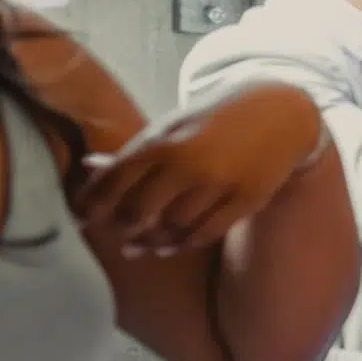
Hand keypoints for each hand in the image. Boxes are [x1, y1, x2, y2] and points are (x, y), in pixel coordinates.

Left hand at [74, 81, 323, 257]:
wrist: (280, 113)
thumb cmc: (215, 119)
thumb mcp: (172, 127)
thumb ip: (134, 152)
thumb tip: (88, 166)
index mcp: (162, 142)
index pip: (112, 181)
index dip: (91, 204)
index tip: (81, 218)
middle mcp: (186, 164)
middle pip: (137, 212)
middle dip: (120, 227)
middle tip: (115, 233)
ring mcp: (218, 184)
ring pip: (170, 228)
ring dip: (150, 242)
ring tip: (138, 246)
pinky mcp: (244, 200)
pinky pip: (204, 233)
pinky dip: (181, 244)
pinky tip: (168, 247)